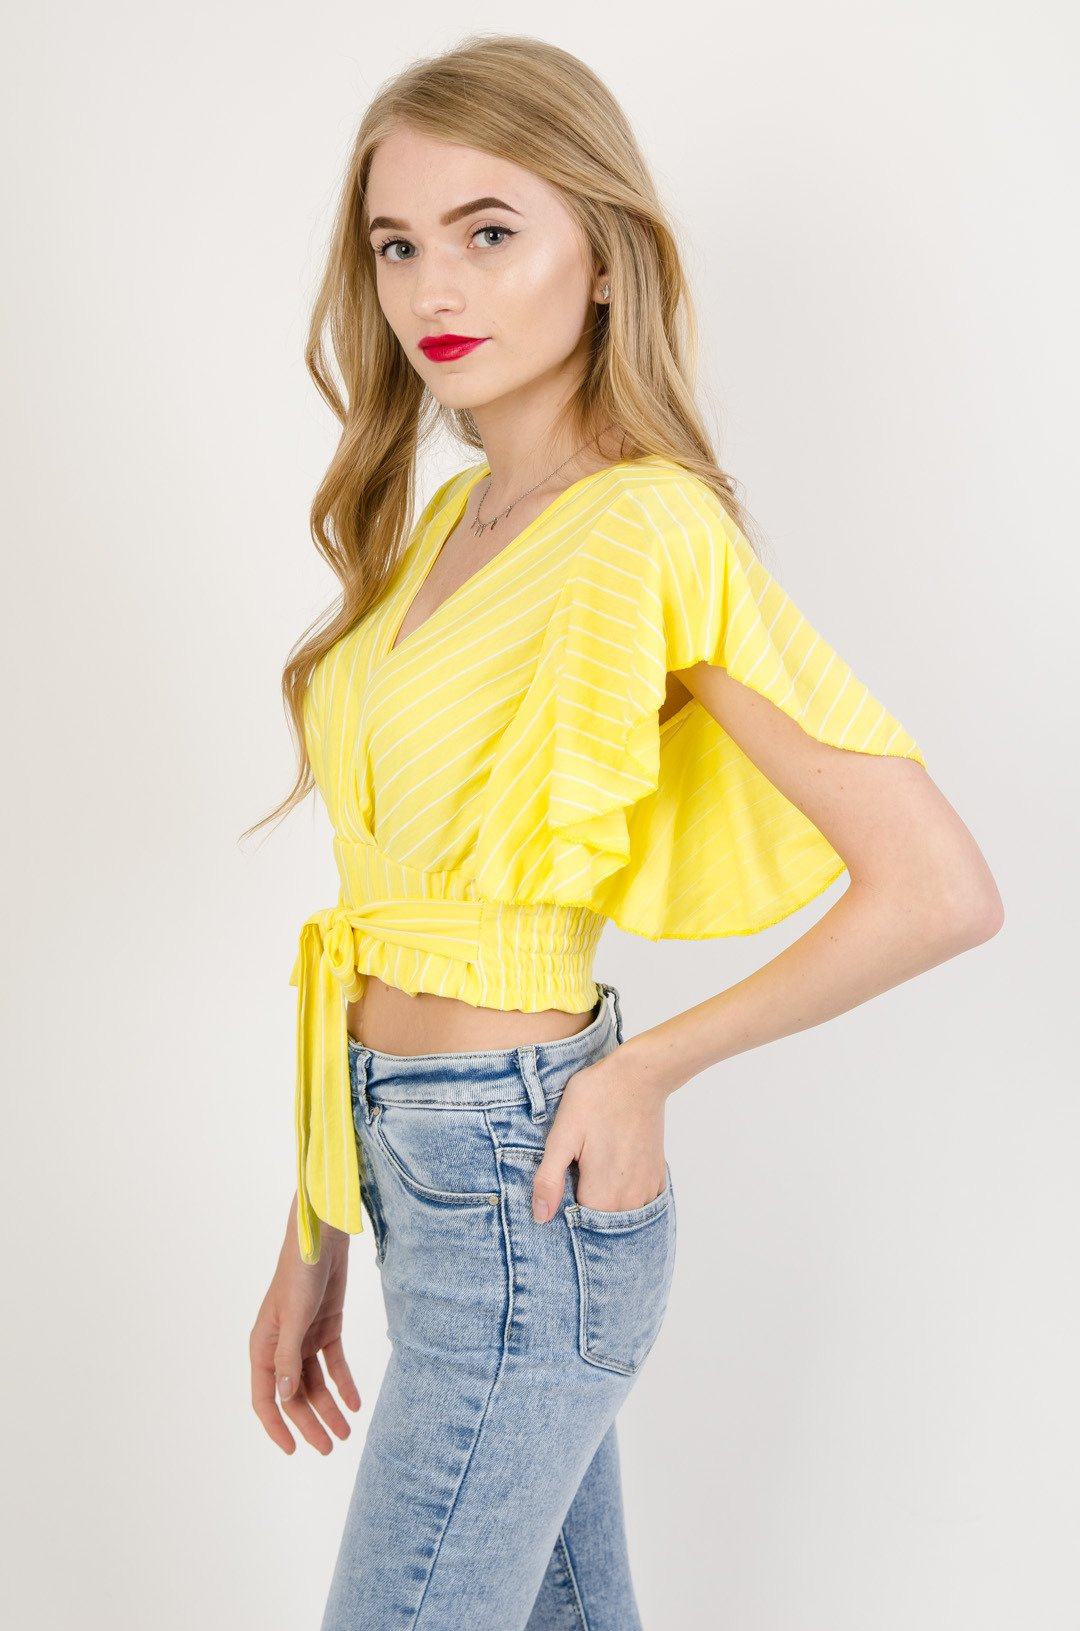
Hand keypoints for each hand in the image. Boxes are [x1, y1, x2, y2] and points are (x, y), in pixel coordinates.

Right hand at [249, 1193, 361, 1454]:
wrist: (323, 1237)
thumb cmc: (300, 1271)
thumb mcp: (294, 1316)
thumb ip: (288, 1357)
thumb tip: (283, 1398)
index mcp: (263, 1345)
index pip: (264, 1397)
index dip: (277, 1426)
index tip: (293, 1450)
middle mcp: (281, 1345)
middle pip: (293, 1394)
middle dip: (310, 1422)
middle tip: (330, 1448)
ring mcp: (304, 1337)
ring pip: (315, 1382)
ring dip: (329, 1407)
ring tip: (346, 1432)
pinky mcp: (326, 1326)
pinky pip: (333, 1363)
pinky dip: (344, 1383)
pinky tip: (355, 1402)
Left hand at [531, 1043, 667, 1221]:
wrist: (639, 1074)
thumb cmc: (595, 1099)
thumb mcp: (562, 1136)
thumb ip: (549, 1180)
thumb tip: (540, 1217)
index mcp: (602, 1195)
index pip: (577, 1224)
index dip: (562, 1209)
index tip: (559, 1183)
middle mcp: (630, 1201)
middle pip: (599, 1222)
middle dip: (583, 1206)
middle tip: (575, 1168)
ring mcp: (647, 1189)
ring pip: (620, 1213)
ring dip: (605, 1201)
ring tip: (592, 1166)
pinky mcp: (657, 1175)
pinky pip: (638, 1200)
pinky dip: (624, 1193)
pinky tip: (613, 1167)